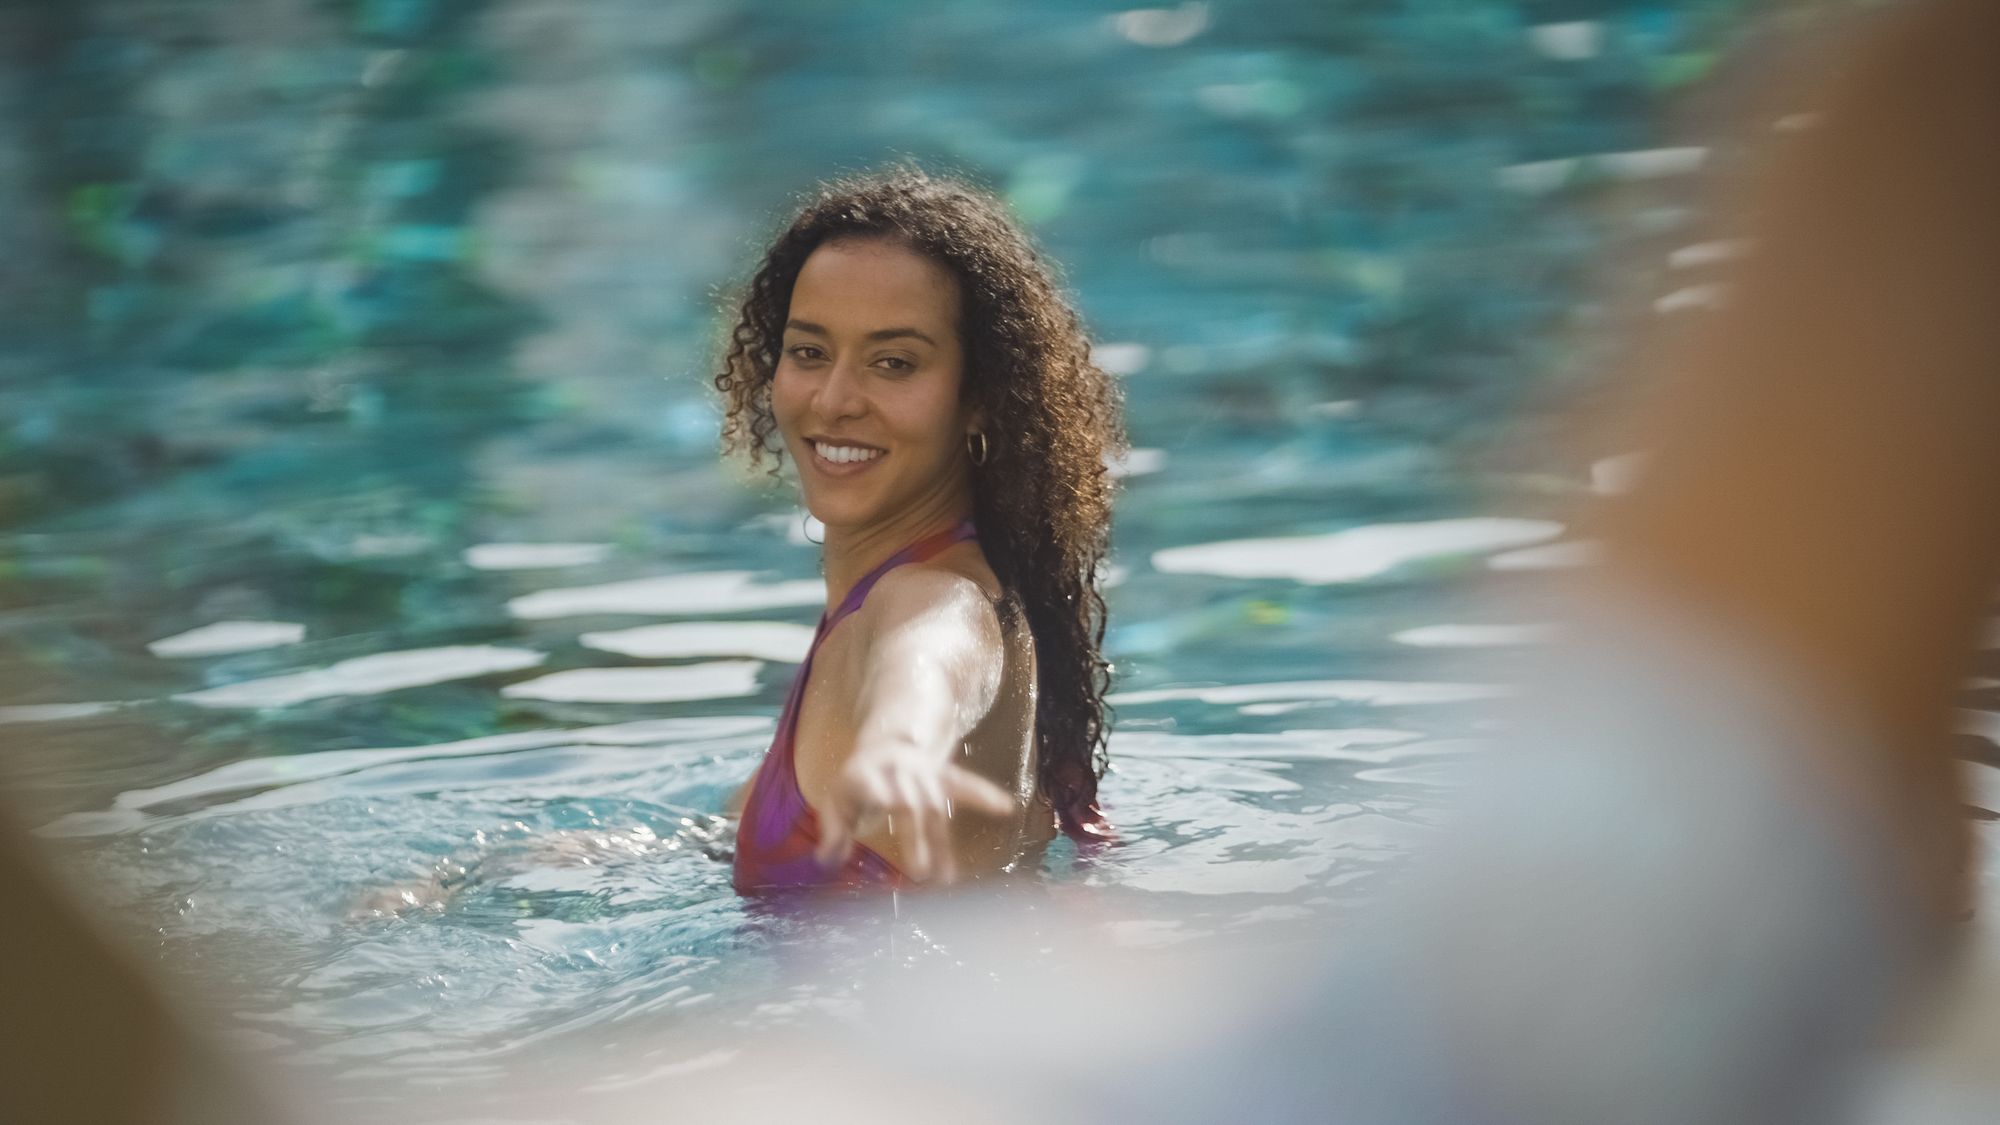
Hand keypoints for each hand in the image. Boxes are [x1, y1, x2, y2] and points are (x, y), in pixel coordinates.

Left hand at [813, 743, 1016, 883]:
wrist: (886, 745)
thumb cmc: (857, 784)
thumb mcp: (836, 801)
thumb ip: (833, 830)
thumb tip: (827, 859)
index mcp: (865, 774)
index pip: (871, 783)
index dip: (880, 791)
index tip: (889, 802)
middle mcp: (897, 771)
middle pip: (909, 804)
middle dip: (916, 836)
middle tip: (920, 872)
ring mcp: (924, 772)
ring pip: (935, 807)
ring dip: (942, 842)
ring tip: (946, 878)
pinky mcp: (944, 776)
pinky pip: (965, 784)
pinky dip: (984, 794)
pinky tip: (1005, 808)